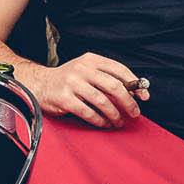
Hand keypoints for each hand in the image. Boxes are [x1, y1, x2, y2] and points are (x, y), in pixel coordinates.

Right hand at [29, 52, 144, 128]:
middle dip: (128, 102)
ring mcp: (71, 83)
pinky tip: (104, 124)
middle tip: (134, 113)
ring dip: (115, 115)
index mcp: (90, 60)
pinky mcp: (64, 99)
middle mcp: (81, 69)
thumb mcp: (86, 71)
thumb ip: (107, 78)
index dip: (135, 84)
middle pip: (114, 86)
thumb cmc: (68, 80)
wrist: (40, 84)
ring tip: (119, 122)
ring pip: (102, 101)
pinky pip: (88, 112)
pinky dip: (100, 121)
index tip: (144, 97)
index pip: (119, 69)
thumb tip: (135, 93)